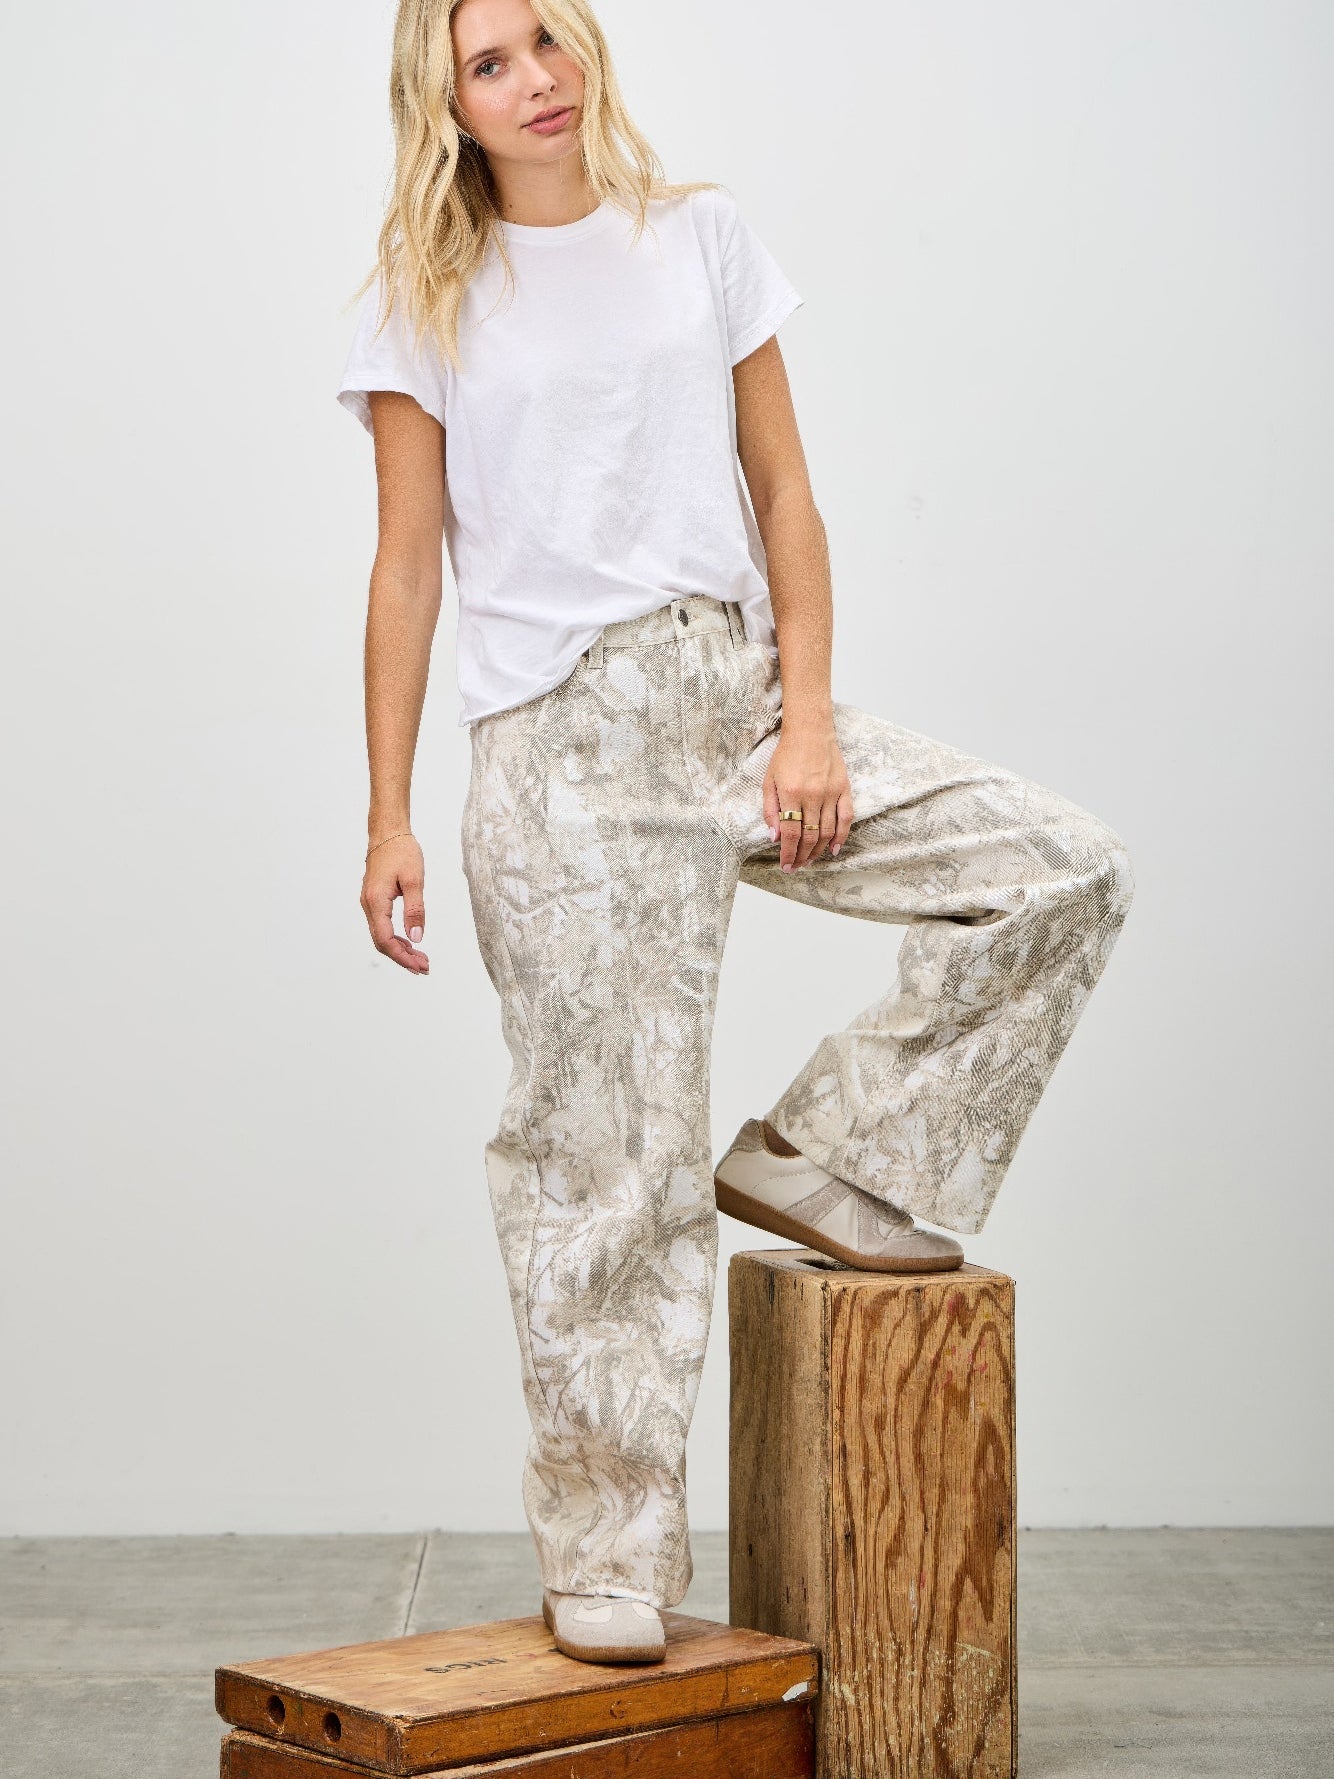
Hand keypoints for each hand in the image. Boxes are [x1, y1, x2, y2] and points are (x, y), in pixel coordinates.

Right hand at [360, 833, 428, 972]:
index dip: (402, 957)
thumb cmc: (401, 851)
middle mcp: (368, 905)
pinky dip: (395, 937)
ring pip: (381, 935)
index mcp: (376, 901)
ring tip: (420, 958)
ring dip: (399, 949)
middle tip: (424, 967)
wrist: (387, 832)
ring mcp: (369, 903)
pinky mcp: (374, 900)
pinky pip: (382, 926)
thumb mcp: (415, 880)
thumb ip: (415, 910)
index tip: (419, 966)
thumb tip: (417, 938)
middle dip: (402, 957)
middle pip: (381, 942)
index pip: (385, 939)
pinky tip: (410, 942)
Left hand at [763, 721, 853, 870]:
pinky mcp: (844, 789)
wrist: (810, 732)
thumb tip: (774, 837)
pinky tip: (834, 849)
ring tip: (809, 860)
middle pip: (808, 837)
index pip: (790, 834)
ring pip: (827, 832)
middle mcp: (812, 796)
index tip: (785, 866)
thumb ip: (770, 810)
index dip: (788, 854)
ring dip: (818, 851)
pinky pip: (846, 818)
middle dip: (801, 856)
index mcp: (791, 794)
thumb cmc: (786, 756)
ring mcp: (830, 793)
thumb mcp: (768, 781)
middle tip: (796, 867)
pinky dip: (841, 837)